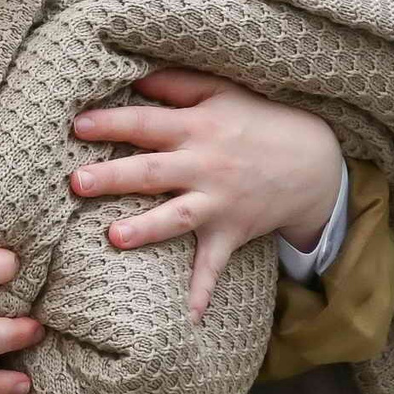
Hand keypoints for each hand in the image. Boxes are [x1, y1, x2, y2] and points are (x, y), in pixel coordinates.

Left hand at [68, 67, 344, 317]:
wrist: (316, 161)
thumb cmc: (259, 119)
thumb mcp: (221, 91)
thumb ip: (175, 83)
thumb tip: (133, 76)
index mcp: (196, 128)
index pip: (146, 123)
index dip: (112, 124)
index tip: (77, 125)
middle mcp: (204, 166)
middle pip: (153, 171)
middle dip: (115, 177)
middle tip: (77, 182)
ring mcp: (219, 202)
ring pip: (178, 217)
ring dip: (147, 229)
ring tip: (114, 237)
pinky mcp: (232, 232)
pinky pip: (215, 264)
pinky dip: (203, 290)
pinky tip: (189, 317)